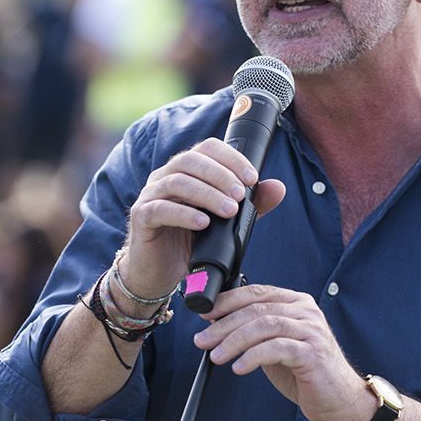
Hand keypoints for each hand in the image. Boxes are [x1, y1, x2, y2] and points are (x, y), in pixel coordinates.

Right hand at [122, 138, 286, 303]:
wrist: (158, 272)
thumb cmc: (191, 241)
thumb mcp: (226, 222)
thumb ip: (251, 205)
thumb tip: (278, 188)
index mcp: (186, 171)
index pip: (207, 148)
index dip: (231, 158)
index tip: (252, 177)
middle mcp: (165, 177)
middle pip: (190, 160)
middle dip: (220, 175)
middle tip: (241, 196)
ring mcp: (150, 195)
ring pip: (176, 182)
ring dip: (207, 194)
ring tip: (229, 211)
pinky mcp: (142, 217)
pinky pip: (160, 209)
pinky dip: (184, 214)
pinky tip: (203, 223)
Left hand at [192, 284, 371, 420]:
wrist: (340, 399)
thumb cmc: (307, 372)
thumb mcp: (276, 346)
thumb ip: (255, 332)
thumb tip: (218, 324)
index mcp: (296, 303)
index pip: (257, 292)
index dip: (227, 301)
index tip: (204, 313)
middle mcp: (305, 311)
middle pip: (256, 309)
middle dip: (224, 325)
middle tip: (203, 340)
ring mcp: (311, 330)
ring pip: (264, 325)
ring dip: (234, 341)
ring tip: (216, 355)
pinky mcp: (312, 352)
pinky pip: (276, 348)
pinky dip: (253, 356)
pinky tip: (239, 368)